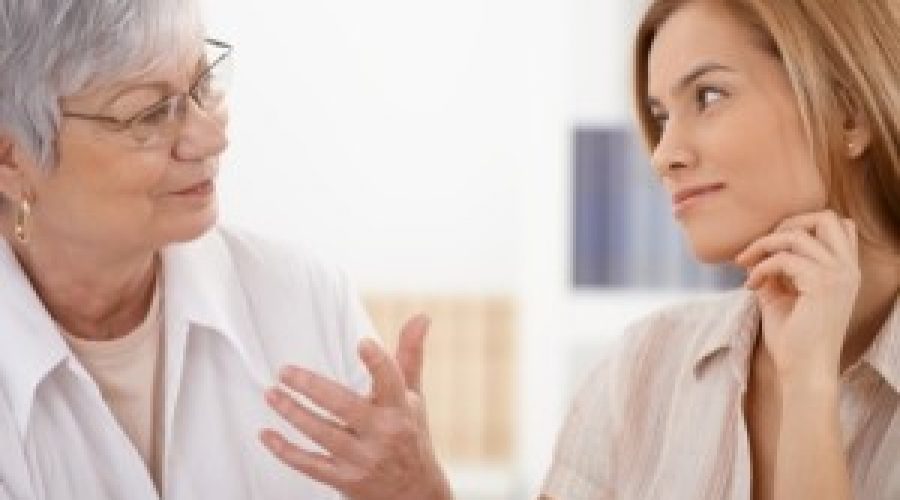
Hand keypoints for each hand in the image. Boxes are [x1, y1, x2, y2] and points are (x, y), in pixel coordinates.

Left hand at [259, 315, 452, 499]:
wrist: (415, 493)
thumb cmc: (410, 434)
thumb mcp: (413, 396)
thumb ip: (409, 355)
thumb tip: (421, 316)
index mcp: (399, 409)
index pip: (391, 381)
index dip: (378, 362)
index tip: (362, 343)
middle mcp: (382, 434)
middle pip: (344, 406)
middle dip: (312, 387)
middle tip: (285, 371)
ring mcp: (362, 459)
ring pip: (321, 434)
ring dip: (292, 413)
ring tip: (271, 394)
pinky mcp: (344, 480)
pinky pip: (309, 465)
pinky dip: (284, 450)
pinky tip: (266, 433)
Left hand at [735, 210, 860, 386]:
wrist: (804, 372)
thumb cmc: (795, 342)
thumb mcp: (780, 299)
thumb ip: (773, 274)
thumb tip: (752, 255)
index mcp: (844, 271)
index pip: (836, 226)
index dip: (800, 227)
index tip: (770, 249)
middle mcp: (848, 269)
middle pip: (826, 217)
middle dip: (787, 224)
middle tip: (761, 247)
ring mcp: (838, 275)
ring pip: (798, 234)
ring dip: (764, 245)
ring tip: (746, 265)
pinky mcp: (821, 284)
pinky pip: (784, 258)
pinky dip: (761, 267)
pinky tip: (751, 286)